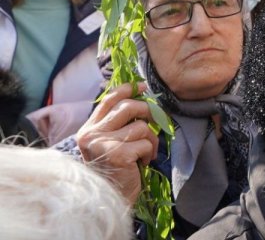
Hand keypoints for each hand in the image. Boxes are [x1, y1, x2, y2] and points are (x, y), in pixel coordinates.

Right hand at [76, 83, 159, 204]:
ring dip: (150, 139)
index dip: (128, 89)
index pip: (109, 99)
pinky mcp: (117, 154)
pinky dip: (149, 153)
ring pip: (141, 126)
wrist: (111, 198)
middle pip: (129, 107)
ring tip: (144, 153)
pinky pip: (146, 143)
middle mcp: (91, 135)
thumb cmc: (115, 169)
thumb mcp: (111, 142)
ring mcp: (102, 144)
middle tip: (154, 125)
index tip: (142, 87)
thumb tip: (140, 95)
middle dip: (148, 113)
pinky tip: (141, 163)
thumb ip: (119, 122)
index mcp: (88, 129)